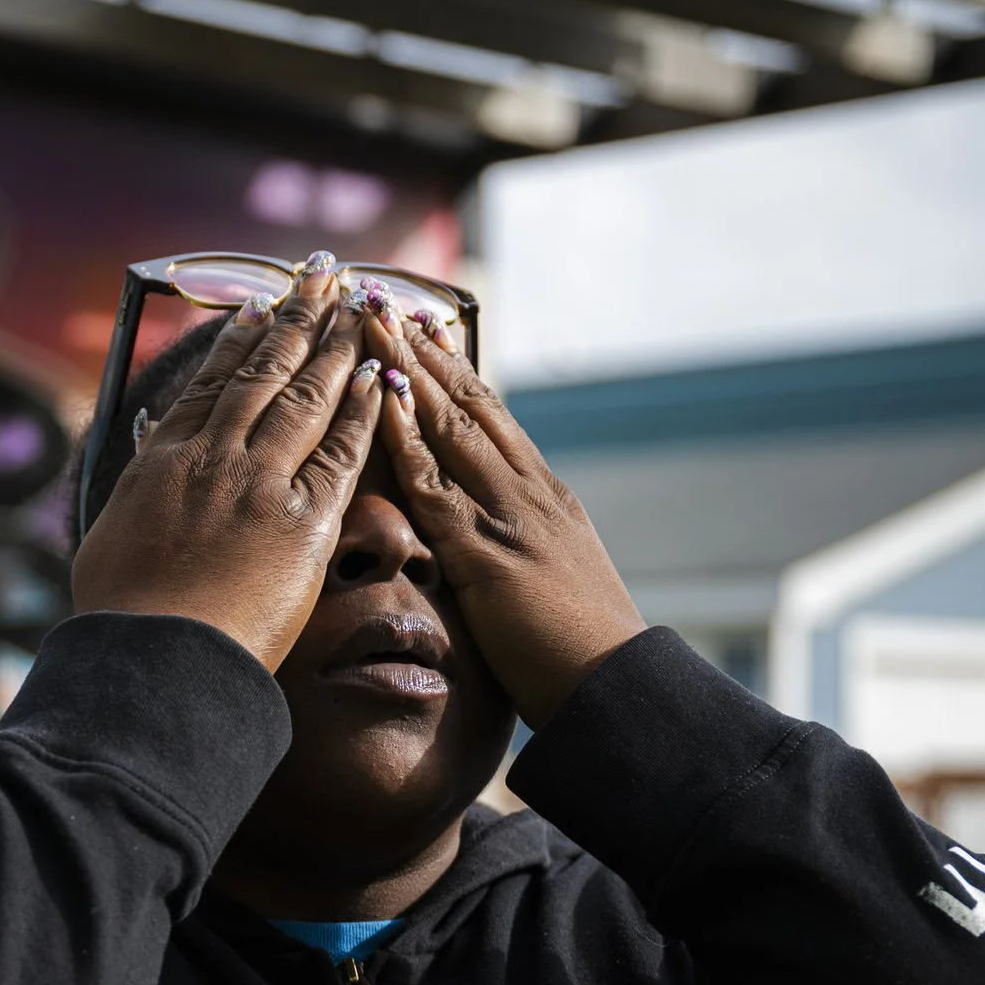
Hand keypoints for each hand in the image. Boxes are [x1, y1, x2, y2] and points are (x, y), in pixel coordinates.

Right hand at [72, 266, 383, 669]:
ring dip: (334, 345)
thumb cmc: (123, 622)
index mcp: (161, 463)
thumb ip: (132, 498)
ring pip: (303, 397)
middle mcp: (211, 459)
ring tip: (358, 306)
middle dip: (295, 319)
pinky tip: (377, 375)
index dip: (238, 344)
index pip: (207, 387)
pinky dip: (360, 408)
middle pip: (262, 374)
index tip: (258, 308)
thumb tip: (142, 467)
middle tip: (321, 277)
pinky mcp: (303, 520)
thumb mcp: (107, 544)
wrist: (154, 660)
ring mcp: (258, 484)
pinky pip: (340, 450)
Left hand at [364, 309, 644, 726]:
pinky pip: (439, 484)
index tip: (419, 325)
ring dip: (407, 369)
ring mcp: (511, 516)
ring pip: (451, 425)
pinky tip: (381, 399)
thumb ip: (510, 548)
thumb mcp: (542, 581)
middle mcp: (528, 491)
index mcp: (541, 496)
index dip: (451, 368)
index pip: (490, 416)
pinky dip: (408, 437)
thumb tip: (477, 540)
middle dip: (422, 348)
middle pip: (467, 402)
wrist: (612, 686)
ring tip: (372, 320)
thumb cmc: (574, 650)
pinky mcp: (490, 553)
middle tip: (382, 298)